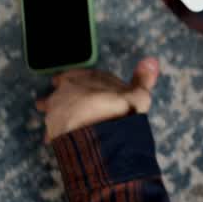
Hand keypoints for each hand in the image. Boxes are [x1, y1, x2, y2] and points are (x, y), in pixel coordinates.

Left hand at [36, 58, 159, 143]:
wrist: (102, 133)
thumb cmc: (120, 110)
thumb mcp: (139, 93)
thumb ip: (143, 78)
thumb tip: (152, 60)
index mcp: (82, 78)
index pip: (75, 75)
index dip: (77, 81)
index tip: (73, 83)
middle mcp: (64, 91)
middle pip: (58, 91)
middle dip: (60, 95)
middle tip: (60, 101)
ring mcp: (56, 111)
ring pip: (50, 109)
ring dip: (53, 114)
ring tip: (56, 121)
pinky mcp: (52, 130)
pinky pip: (50, 132)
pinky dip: (53, 135)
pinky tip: (56, 141)